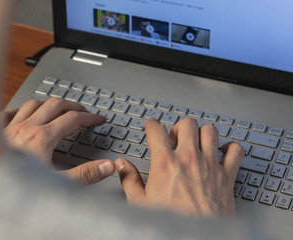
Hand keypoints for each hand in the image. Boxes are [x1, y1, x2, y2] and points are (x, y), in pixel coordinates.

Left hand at [2, 98, 115, 184]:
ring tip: (58, 111)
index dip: (90, 117)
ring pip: (34, 104)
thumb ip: (84, 175)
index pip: (74, 119)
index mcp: (43, 138)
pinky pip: (10, 111)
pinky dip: (21, 110)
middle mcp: (27, 127)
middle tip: (84, 112)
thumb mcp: (56, 185)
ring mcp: (10, 127)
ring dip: (49, 105)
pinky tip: (24, 115)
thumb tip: (106, 167)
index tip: (99, 119)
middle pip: (56, 105)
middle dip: (74, 106)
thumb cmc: (14, 187)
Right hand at [115, 118, 243, 217]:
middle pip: (187, 124)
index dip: (152, 124)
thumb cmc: (171, 222)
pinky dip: (231, 148)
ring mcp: (210, 165)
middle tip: (175, 137)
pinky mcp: (227, 175)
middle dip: (179, 127)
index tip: (152, 125)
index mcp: (165, 163)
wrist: (197, 238)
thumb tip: (122, 165)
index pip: (157, 131)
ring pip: (210, 131)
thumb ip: (129, 180)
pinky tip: (223, 151)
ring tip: (197, 141)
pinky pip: (235, 151)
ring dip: (203, 132)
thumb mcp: (140, 203)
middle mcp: (189, 159)